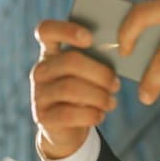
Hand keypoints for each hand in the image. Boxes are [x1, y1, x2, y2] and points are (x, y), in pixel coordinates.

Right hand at [31, 20, 120, 158]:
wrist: (67, 130)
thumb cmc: (83, 95)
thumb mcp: (86, 75)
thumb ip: (95, 61)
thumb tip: (119, 54)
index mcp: (50, 53)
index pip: (46, 30)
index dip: (67, 30)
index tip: (90, 39)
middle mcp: (41, 71)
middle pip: (70, 61)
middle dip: (100, 73)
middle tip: (115, 84)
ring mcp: (39, 94)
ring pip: (71, 88)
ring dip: (99, 96)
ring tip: (111, 102)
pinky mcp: (43, 117)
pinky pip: (69, 114)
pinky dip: (91, 114)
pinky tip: (100, 115)